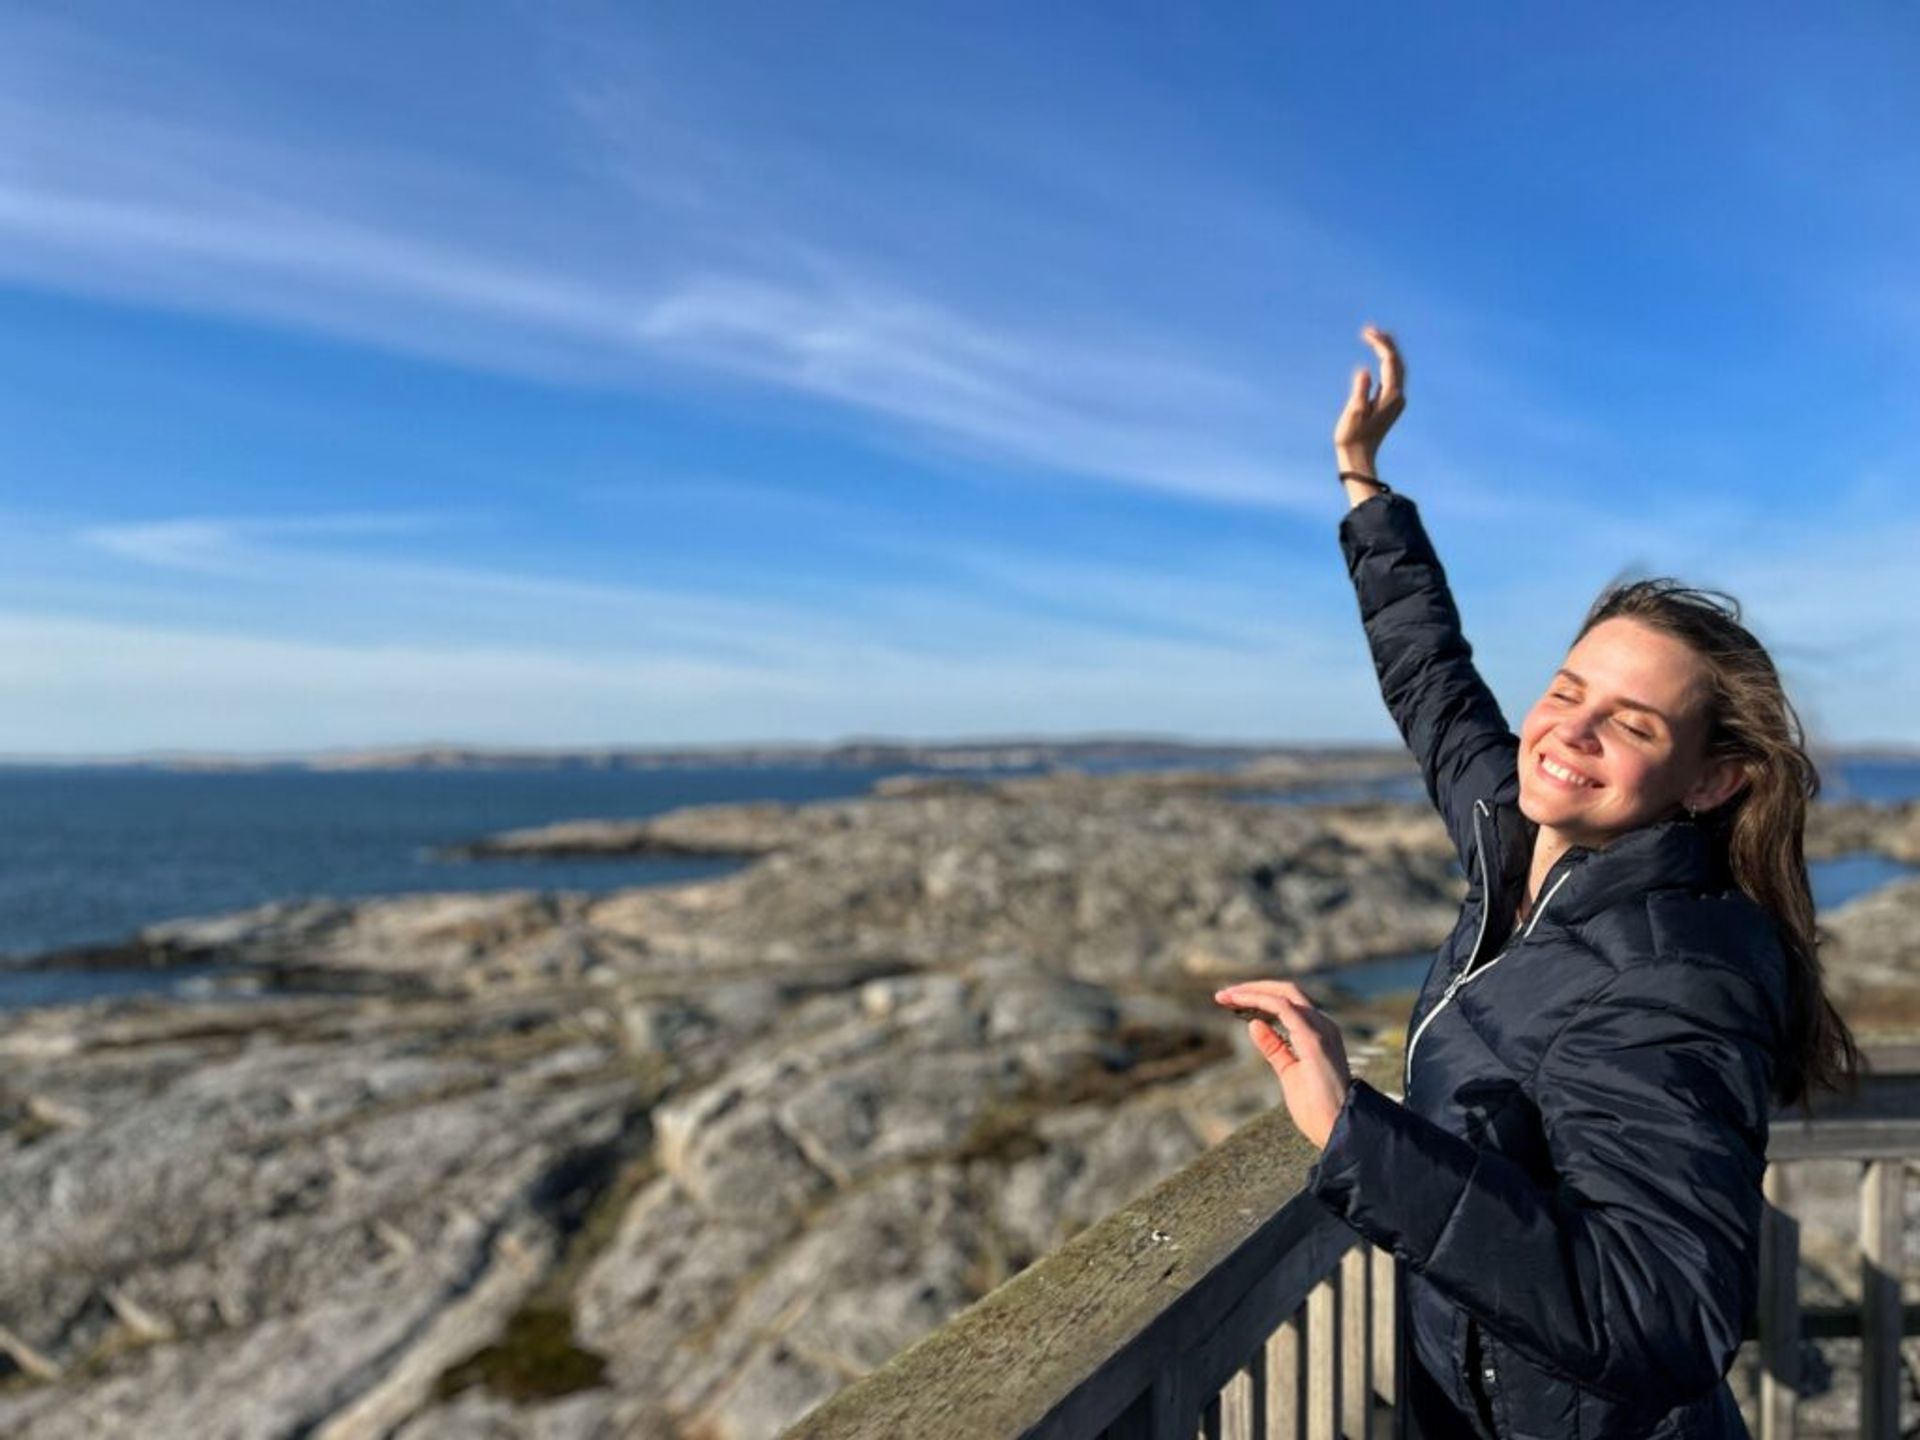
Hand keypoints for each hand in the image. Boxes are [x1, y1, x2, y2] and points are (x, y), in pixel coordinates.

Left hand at [1213, 981, 1353, 1149]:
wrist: (1337, 1128)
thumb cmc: (1318, 1108)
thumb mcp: (1288, 1072)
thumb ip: (1274, 1048)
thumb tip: (1254, 1024)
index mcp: (1318, 1033)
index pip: (1287, 1003)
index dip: (1258, 997)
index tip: (1229, 1002)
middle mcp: (1322, 1025)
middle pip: (1286, 991)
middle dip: (1253, 988)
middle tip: (1222, 996)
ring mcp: (1320, 1029)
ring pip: (1284, 994)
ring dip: (1252, 991)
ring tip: (1225, 997)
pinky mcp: (1313, 1038)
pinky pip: (1283, 1007)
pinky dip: (1260, 1000)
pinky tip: (1240, 1003)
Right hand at [1332, 325, 1405, 474]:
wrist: (1359, 459)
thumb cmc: (1352, 437)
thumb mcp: (1354, 413)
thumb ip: (1361, 391)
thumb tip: (1365, 371)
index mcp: (1391, 396)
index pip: (1389, 362)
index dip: (1379, 344)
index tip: (1366, 333)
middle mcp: (1398, 396)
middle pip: (1397, 362)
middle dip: (1386, 343)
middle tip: (1370, 329)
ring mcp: (1396, 400)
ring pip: (1397, 368)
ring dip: (1387, 352)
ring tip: (1375, 337)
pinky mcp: (1390, 404)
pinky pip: (1392, 376)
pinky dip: (1386, 363)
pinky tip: (1379, 358)